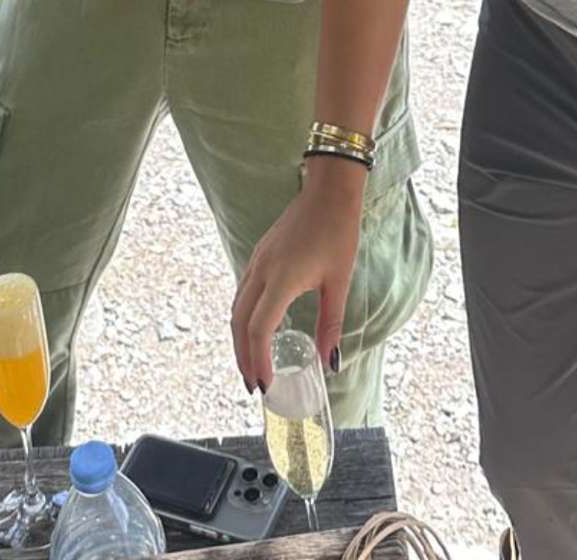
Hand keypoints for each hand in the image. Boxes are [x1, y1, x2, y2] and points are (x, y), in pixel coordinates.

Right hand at [231, 162, 364, 393]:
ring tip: (251, 363)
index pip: (259, 329)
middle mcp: (262, 270)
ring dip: (240, 338)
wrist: (328, 191)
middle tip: (252, 384)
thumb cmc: (337, 233)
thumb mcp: (339, 282)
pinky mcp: (259, 255)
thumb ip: (331, 324)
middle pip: (239, 322)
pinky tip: (255, 329)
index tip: (264, 386)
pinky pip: (242, 292)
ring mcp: (257, 260)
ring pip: (237, 306)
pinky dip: (243, 317)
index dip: (258, 360)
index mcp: (282, 279)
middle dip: (242, 356)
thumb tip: (330, 362)